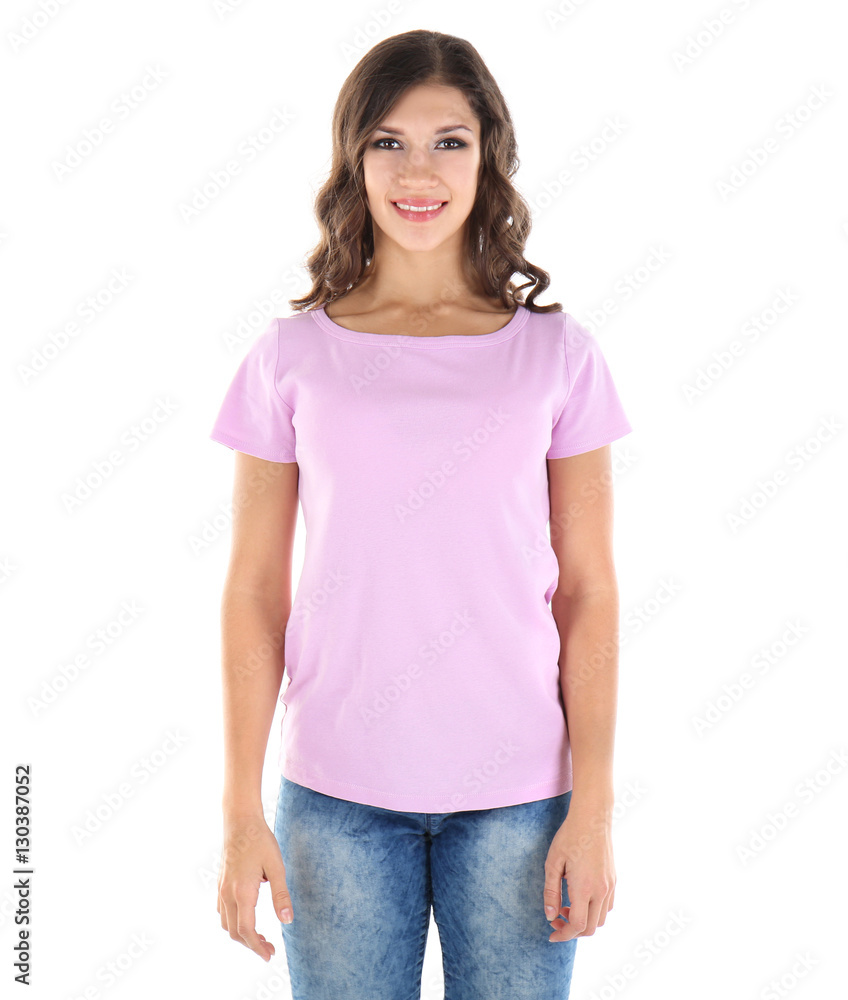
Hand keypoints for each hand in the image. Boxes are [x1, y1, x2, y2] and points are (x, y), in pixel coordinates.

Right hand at [217, 812, 293, 960]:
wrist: (240, 821)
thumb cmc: (260, 841)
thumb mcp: (276, 866)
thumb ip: (281, 895)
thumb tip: (287, 921)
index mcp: (242, 893)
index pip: (246, 931)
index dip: (257, 947)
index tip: (269, 955)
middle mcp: (228, 894)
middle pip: (235, 932)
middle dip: (251, 945)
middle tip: (269, 949)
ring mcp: (221, 889)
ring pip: (226, 924)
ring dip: (241, 935)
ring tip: (260, 936)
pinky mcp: (220, 884)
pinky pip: (222, 912)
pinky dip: (233, 922)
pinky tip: (246, 918)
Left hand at [543, 801, 615, 941]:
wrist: (592, 818)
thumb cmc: (569, 837)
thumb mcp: (553, 863)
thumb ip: (551, 892)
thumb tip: (550, 915)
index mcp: (584, 888)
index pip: (577, 925)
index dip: (563, 934)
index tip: (551, 933)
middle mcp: (601, 890)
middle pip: (591, 928)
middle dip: (572, 930)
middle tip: (555, 919)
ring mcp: (610, 885)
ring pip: (601, 919)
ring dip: (584, 921)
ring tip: (566, 906)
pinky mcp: (613, 880)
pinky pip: (607, 906)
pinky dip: (594, 911)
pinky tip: (580, 898)